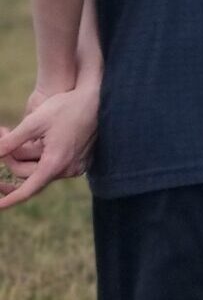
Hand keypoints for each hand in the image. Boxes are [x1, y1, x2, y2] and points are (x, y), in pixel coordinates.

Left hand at [0, 82, 97, 209]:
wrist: (95, 100)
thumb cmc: (65, 108)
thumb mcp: (33, 122)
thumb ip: (10, 142)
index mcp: (55, 162)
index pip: (28, 190)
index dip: (10, 200)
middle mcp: (67, 169)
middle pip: (28, 173)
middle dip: (10, 156)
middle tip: (2, 132)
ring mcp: (75, 166)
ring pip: (40, 167)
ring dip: (23, 152)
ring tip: (10, 130)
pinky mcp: (80, 160)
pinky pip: (53, 163)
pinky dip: (38, 153)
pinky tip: (36, 136)